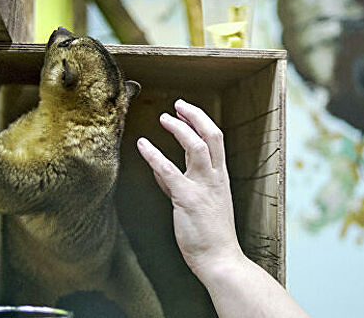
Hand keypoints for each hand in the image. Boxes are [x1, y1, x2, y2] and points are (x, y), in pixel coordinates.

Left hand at [137, 99, 243, 277]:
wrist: (220, 259)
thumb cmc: (210, 234)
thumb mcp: (199, 204)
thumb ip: (179, 184)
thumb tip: (160, 168)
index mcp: (220, 178)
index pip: (215, 141)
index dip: (200, 122)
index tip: (186, 112)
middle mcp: (215, 178)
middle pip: (211, 136)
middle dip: (195, 116)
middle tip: (178, 105)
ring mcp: (203, 187)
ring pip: (196, 146)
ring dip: (179, 128)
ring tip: (163, 118)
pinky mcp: (187, 199)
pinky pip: (169, 171)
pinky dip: (154, 155)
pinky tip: (143, 146)